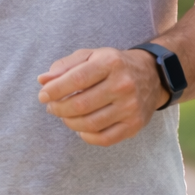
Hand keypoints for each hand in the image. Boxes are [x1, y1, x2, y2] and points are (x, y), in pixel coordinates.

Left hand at [37, 47, 168, 145]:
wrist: (152, 75)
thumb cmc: (114, 65)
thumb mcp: (91, 56)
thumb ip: (65, 66)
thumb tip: (43, 80)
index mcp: (111, 62)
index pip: (76, 79)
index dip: (54, 90)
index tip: (43, 95)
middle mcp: (123, 84)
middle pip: (81, 104)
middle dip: (59, 108)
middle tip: (52, 107)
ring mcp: (131, 106)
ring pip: (90, 124)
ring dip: (70, 122)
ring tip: (65, 116)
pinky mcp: (135, 124)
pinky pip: (104, 138)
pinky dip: (86, 136)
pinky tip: (81, 128)